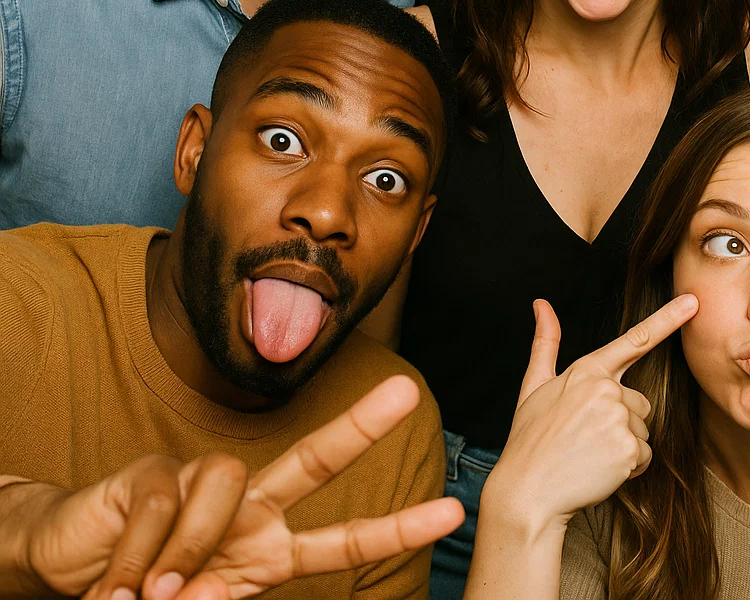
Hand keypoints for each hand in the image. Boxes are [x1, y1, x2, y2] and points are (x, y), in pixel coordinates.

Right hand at [20, 375, 462, 599]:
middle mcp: (250, 507)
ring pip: (228, 485)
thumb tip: (206, 593)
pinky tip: (118, 581)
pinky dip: (138, 558)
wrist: (73, 571)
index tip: (452, 512)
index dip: (395, 528)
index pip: (342, 540)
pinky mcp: (156, 471)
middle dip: (360, 427)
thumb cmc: (148, 591)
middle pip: (313, 460)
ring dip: (188, 551)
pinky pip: (165, 505)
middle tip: (406, 393)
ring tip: (147, 592)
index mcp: (269, 548)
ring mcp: (204, 482)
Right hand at [486, 295, 698, 530]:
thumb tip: (541, 304)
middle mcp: (605, 388)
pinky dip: (628, 468)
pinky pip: (644, 456)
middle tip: (586, 438)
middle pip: (639, 403)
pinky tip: (600, 470)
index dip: (667, 319)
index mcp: (586, 370)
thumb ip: (545, 342)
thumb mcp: (533, 385)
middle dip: (621, 422)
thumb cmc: (530, 439)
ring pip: (642, 430)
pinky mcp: (627, 448)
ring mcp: (617, 418)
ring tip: (590, 454)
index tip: (692, 302)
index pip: (634, 340)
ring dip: (624, 446)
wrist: (527, 490)